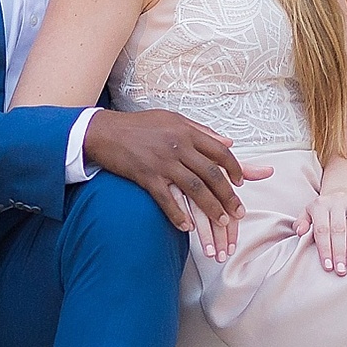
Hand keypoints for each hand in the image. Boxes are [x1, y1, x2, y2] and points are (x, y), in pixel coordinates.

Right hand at [83, 109, 271, 259]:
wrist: (104, 131)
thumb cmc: (139, 125)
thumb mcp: (172, 119)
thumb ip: (200, 130)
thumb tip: (227, 142)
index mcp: (187, 131)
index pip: (219, 151)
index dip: (234, 168)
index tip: (241, 182)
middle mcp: (178, 146)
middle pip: (211, 174)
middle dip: (228, 195)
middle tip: (238, 212)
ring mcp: (162, 162)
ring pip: (194, 188)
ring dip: (211, 208)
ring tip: (222, 222)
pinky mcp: (146, 176)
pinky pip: (167, 199)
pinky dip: (178, 215)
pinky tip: (187, 227)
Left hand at [307, 184, 346, 273]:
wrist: (345, 186)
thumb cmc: (326, 207)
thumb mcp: (310, 211)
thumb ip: (302, 222)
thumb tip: (299, 233)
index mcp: (320, 205)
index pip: (321, 230)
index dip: (325, 249)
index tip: (328, 267)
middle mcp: (336, 201)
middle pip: (338, 229)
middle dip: (339, 252)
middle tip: (341, 270)